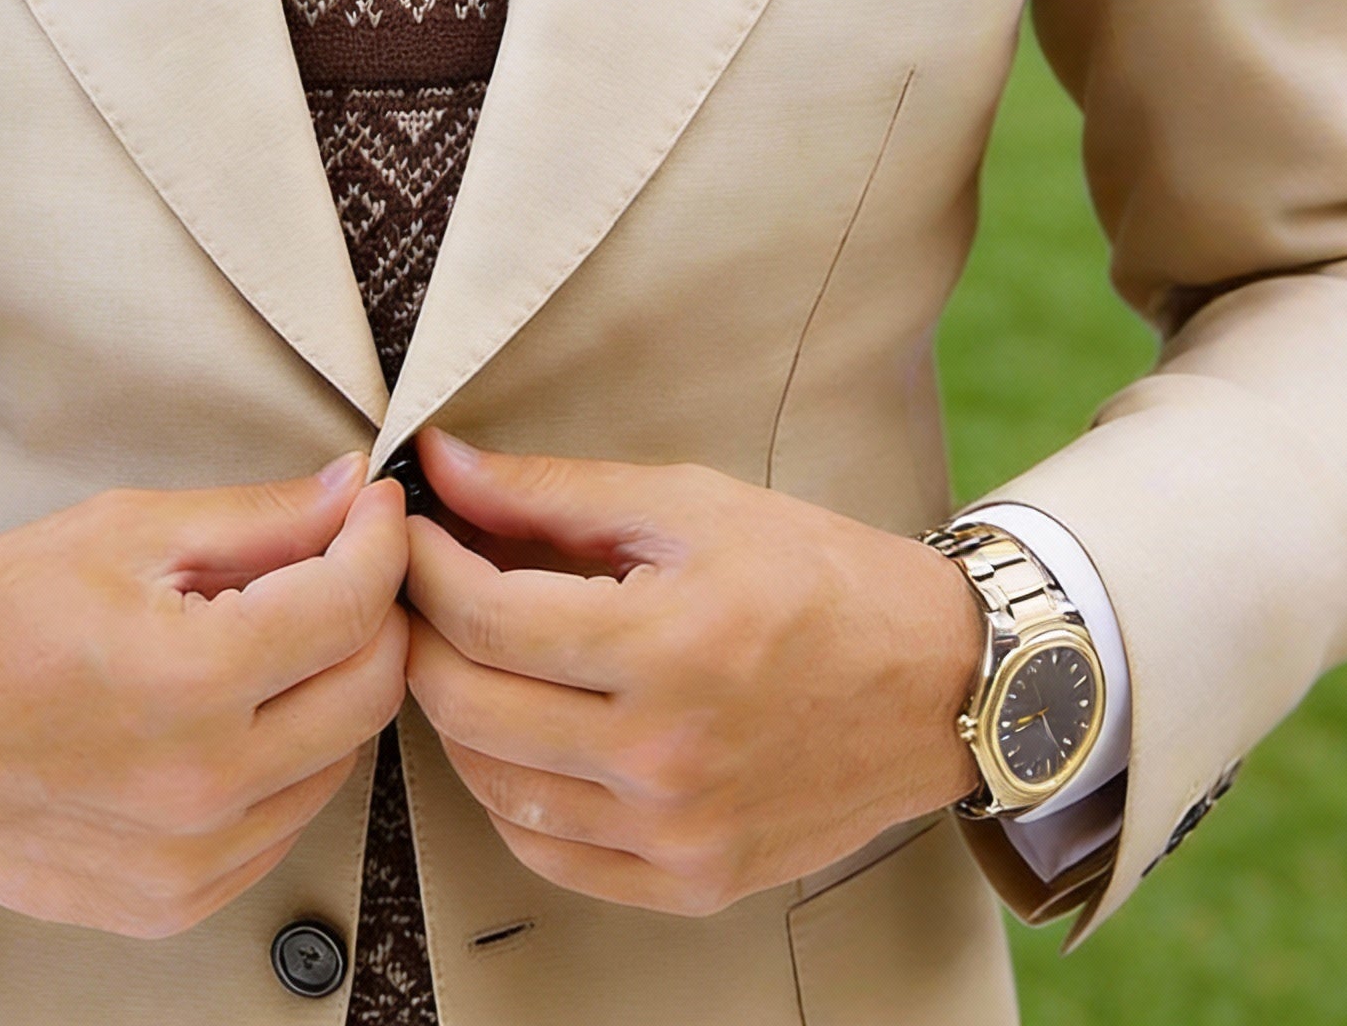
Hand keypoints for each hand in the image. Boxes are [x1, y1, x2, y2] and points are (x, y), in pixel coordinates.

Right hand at [0, 457, 408, 936]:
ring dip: (331, 687)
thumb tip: (349, 494)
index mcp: (187, 681)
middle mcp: (200, 786)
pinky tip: (234, 712)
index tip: (375, 510)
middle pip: (371, 690)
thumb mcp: (123, 531)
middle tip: (342, 563)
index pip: (352, 605)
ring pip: (340, 759)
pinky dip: (287, 759)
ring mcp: (190, 860)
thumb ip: (257, 517)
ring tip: (269, 636)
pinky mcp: (175, 901)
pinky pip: (285, 822)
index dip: (381, 540)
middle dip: (375, 611)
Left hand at [403, 430, 981, 915]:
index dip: (422, 565)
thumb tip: (442, 465)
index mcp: (669, 645)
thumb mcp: (688, 504)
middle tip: (422, 587)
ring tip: (469, 651)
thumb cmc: (818, 577)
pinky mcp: (691, 881)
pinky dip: (508, 792)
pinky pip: (546, 853)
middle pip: (467, 704)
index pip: (483, 616)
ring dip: (455, 712)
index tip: (409, 530)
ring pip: (490, 785)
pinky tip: (519, 733)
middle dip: (420, 633)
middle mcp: (666, 754)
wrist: (937, 681)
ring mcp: (677, 832)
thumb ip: (551, 490)